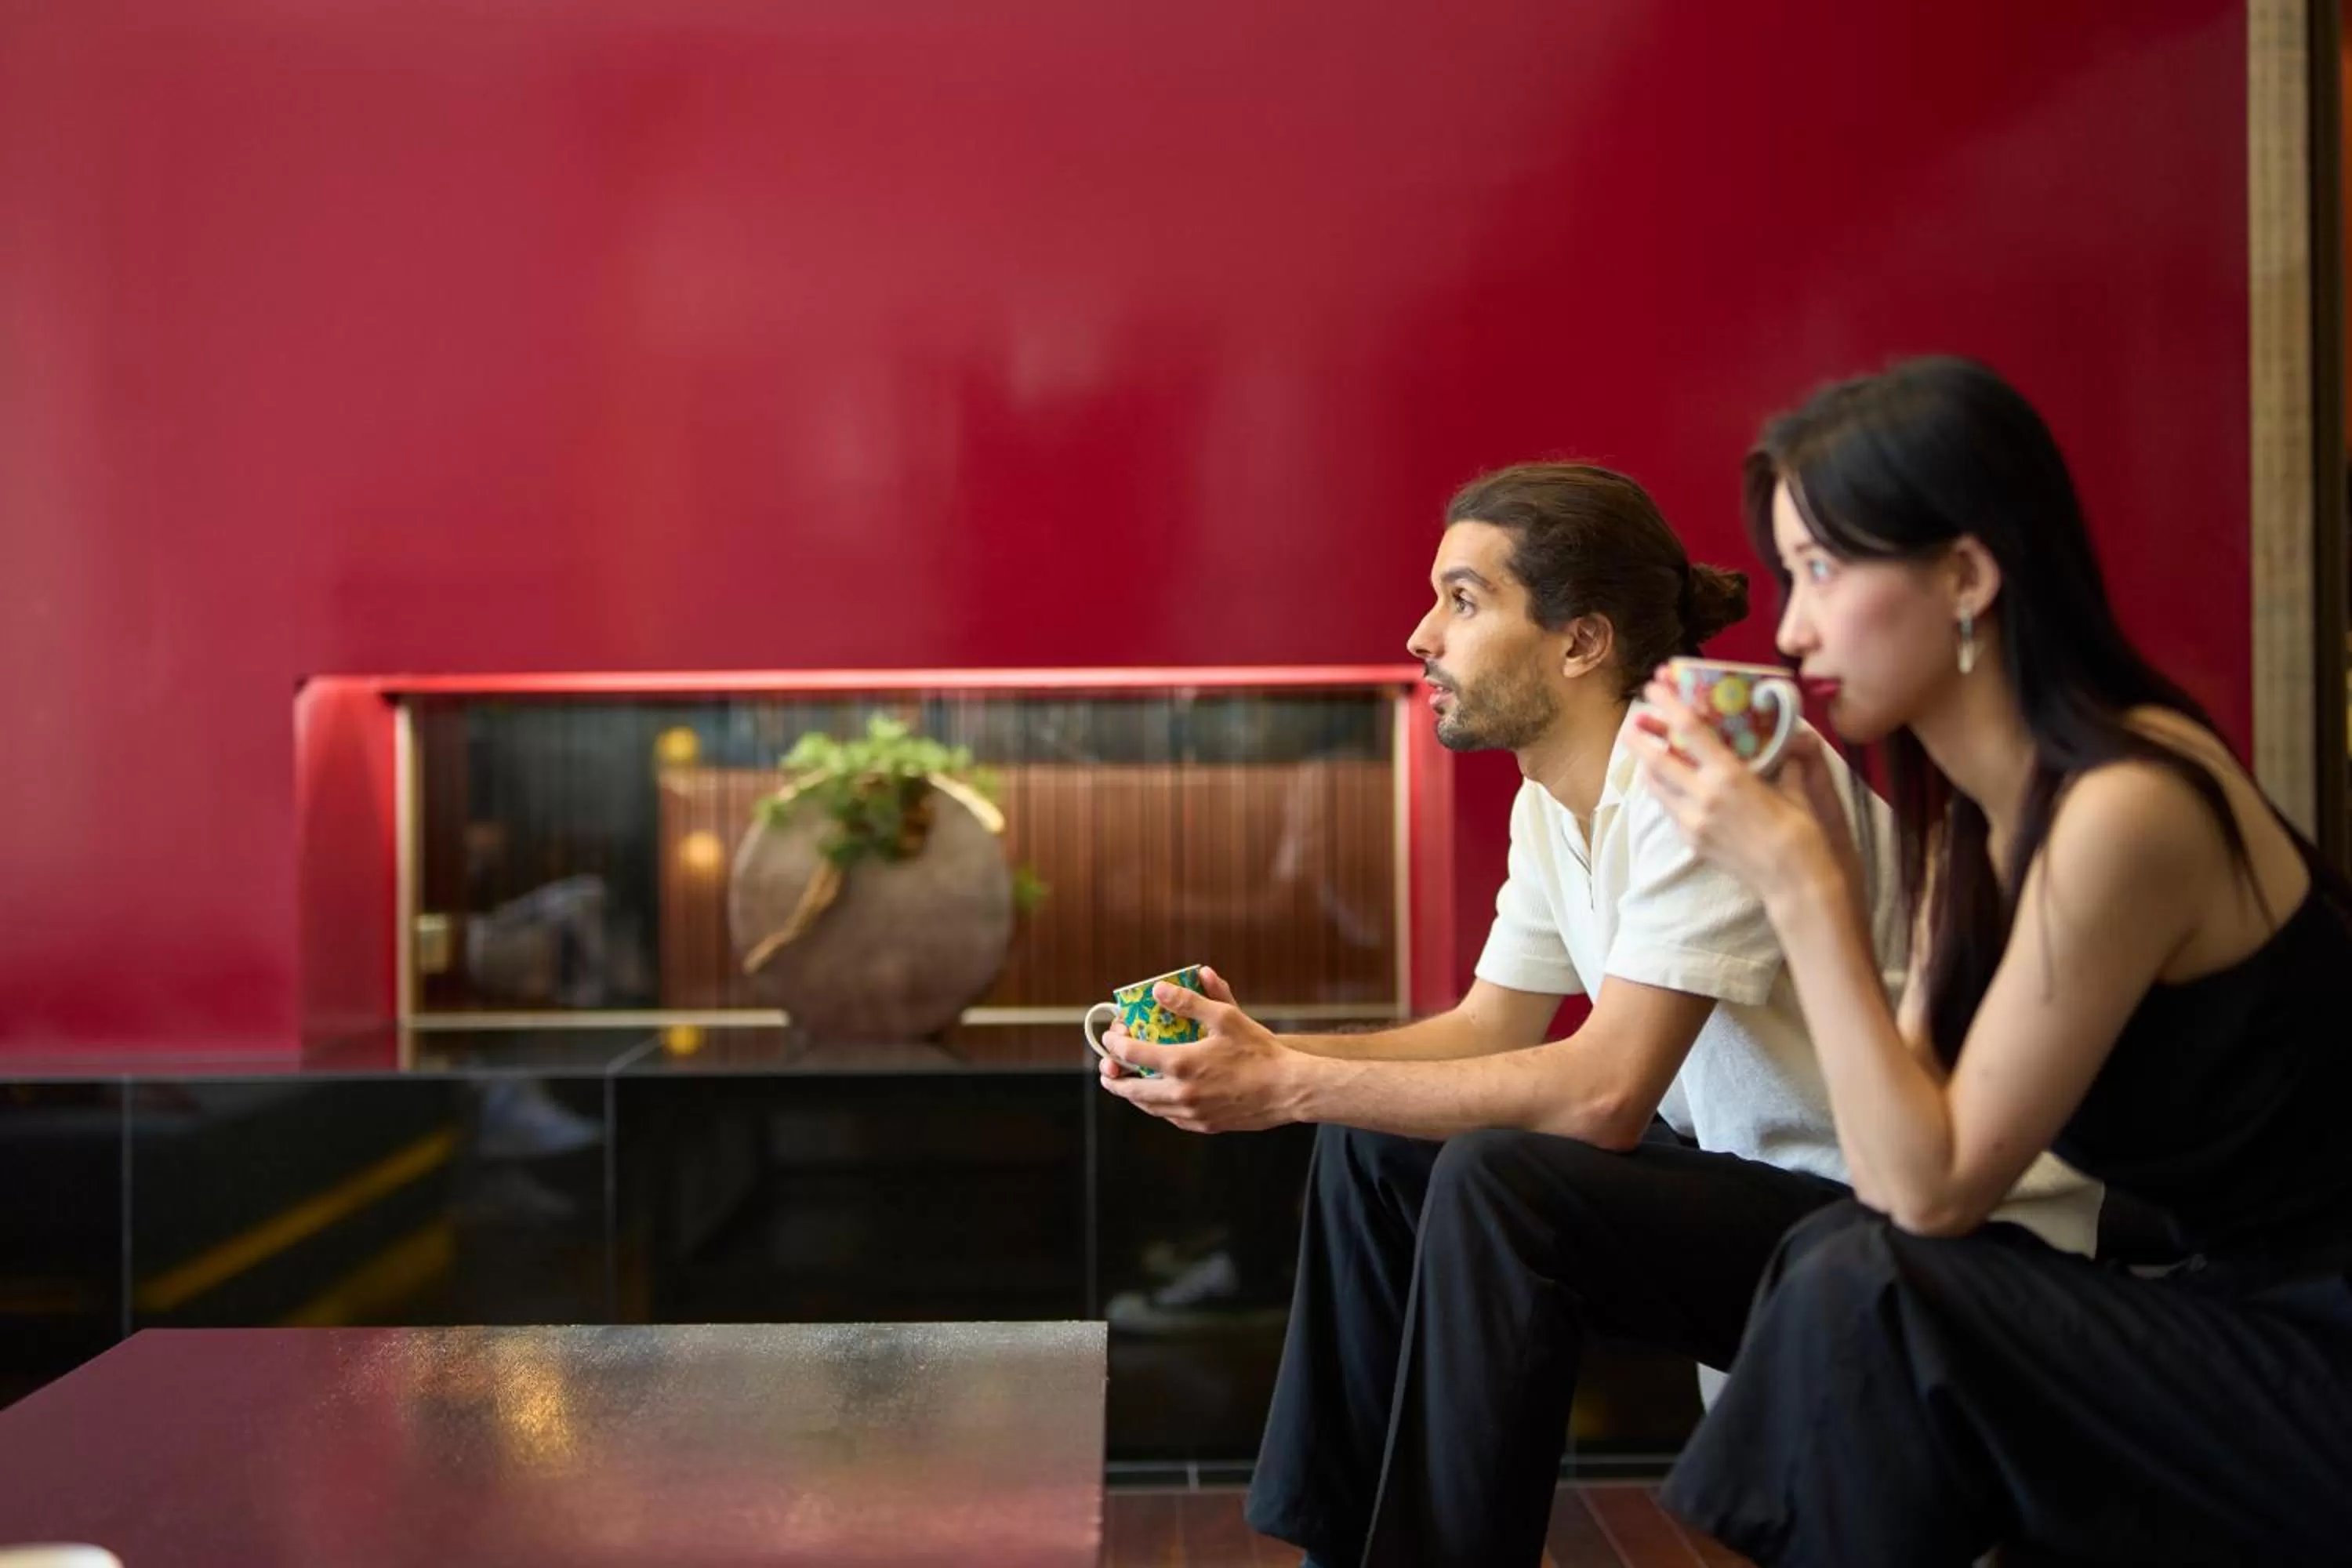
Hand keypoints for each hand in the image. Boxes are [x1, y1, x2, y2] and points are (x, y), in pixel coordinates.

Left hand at [1097, 966, 1303, 1133]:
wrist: (1288, 1090)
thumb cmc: (1259, 1051)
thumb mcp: (1225, 1017)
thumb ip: (1189, 1002)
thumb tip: (1159, 989)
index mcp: (1181, 1064)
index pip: (1131, 1053)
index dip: (1115, 1043)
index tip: (1112, 1037)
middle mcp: (1180, 1093)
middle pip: (1131, 1090)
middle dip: (1113, 1078)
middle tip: (1107, 1069)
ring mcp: (1191, 1114)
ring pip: (1148, 1107)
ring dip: (1133, 1094)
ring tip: (1128, 1082)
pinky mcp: (1203, 1126)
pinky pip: (1170, 1117)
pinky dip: (1158, 1105)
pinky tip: (1162, 1095)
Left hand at [1625, 671, 1852, 906]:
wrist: (1794, 883)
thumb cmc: (1801, 833)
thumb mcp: (1795, 787)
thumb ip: (1787, 759)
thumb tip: (1795, 736)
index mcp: (1728, 776)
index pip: (1689, 730)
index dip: (1668, 704)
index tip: (1654, 687)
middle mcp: (1702, 797)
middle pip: (1655, 760)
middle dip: (1639, 739)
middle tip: (1631, 723)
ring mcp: (1692, 822)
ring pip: (1655, 787)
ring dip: (1646, 767)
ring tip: (1645, 752)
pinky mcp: (1691, 842)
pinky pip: (1668, 810)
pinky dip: (1662, 792)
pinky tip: (1667, 785)